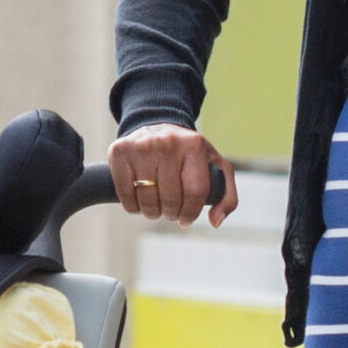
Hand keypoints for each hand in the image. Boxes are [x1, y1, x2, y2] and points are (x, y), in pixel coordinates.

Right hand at [108, 124, 238, 227]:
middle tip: (170, 212)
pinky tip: (139, 202)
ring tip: (156, 207)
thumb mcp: (215, 166)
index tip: (186, 219)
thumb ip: (226, 196)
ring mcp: (142, 146)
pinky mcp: (120, 151)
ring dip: (152, 213)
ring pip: (147, 200)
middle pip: (170, 199)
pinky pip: (125, 193)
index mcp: (194, 146)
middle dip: (171, 214)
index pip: (195, 192)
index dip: (190, 213)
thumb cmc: (189, 154)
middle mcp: (168, 143)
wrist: (157, 124)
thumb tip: (215, 222)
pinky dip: (132, 207)